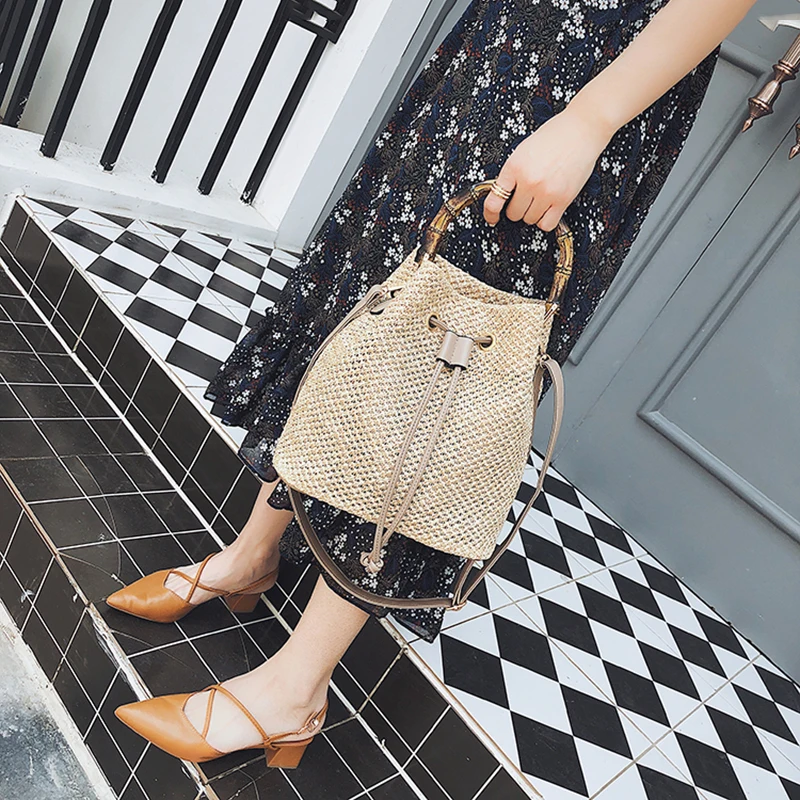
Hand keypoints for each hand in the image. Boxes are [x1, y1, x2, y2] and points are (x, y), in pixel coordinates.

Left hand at [484, 106, 614, 230]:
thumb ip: (512, 173)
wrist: (582, 129)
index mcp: (514, 167)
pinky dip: (545, 220)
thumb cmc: (554, 137)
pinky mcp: (562, 199)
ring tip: (540, 198)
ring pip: (529, 220)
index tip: (492, 218)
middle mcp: (528, 181)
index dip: (490, 213)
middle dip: (517, 208)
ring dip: (532, 213)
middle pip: (513, 213)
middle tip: (526, 198)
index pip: (494, 200)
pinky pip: (547, 224)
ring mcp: (545, 192)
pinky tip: (548, 208)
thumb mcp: (523, 151)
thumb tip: (504, 195)